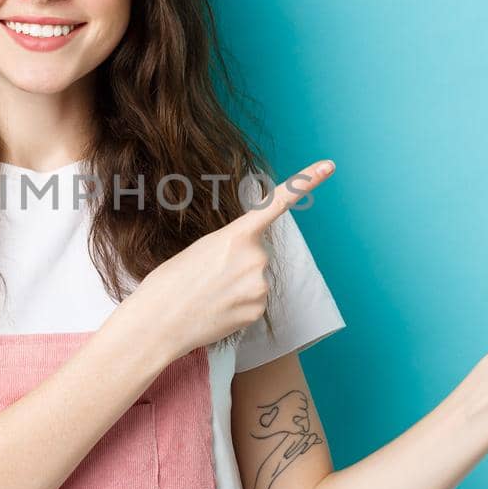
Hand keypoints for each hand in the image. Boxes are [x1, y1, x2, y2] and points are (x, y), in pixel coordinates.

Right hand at [122, 161, 335, 362]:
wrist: (159, 322)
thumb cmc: (169, 283)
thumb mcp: (198, 250)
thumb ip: (230, 247)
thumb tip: (245, 262)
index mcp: (236, 235)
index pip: (277, 203)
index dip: (306, 182)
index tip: (328, 166)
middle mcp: (255, 257)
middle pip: (258, 254)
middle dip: (239, 263)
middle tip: (208, 276)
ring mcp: (259, 286)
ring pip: (256, 280)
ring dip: (238, 286)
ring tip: (209, 295)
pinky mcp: (258, 310)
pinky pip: (254, 302)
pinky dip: (239, 306)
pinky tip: (217, 310)